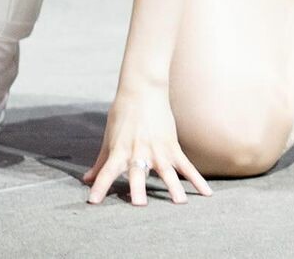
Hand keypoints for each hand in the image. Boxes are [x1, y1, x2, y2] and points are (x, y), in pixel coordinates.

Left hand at [82, 87, 212, 205]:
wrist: (143, 88)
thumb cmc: (122, 114)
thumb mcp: (110, 137)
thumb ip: (101, 161)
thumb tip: (87, 179)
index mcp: (119, 150)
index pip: (106, 172)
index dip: (99, 187)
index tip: (93, 202)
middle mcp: (138, 152)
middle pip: (137, 173)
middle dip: (138, 188)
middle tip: (139, 204)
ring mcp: (157, 150)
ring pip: (166, 172)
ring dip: (173, 187)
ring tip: (180, 202)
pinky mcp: (172, 146)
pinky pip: (186, 166)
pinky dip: (197, 180)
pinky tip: (207, 194)